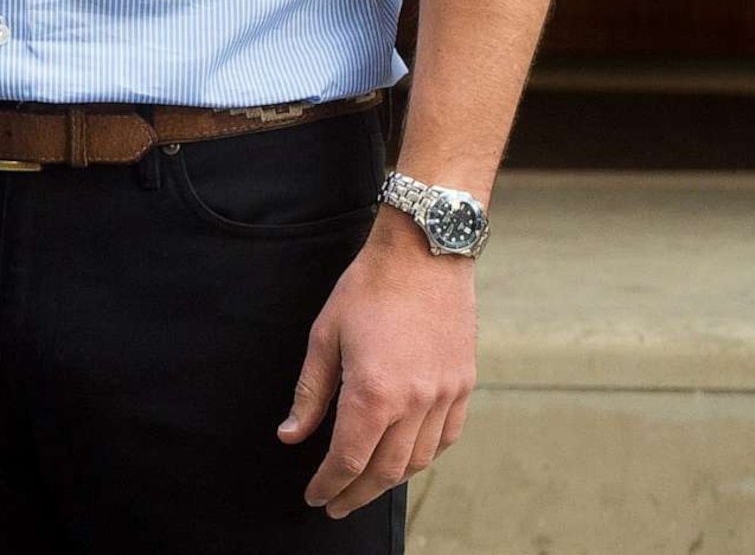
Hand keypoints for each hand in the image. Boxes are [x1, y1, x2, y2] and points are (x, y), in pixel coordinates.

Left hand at [278, 211, 476, 516]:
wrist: (424, 252)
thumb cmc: (369, 287)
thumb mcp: (324, 336)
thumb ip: (310, 393)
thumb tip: (291, 435)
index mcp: (373, 393)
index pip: (348, 460)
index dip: (328, 484)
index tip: (316, 497)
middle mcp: (414, 402)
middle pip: (384, 471)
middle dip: (356, 493)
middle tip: (337, 503)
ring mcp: (444, 395)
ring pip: (418, 460)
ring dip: (389, 480)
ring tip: (367, 485)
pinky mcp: (463, 384)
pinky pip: (447, 436)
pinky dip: (425, 455)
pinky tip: (407, 456)